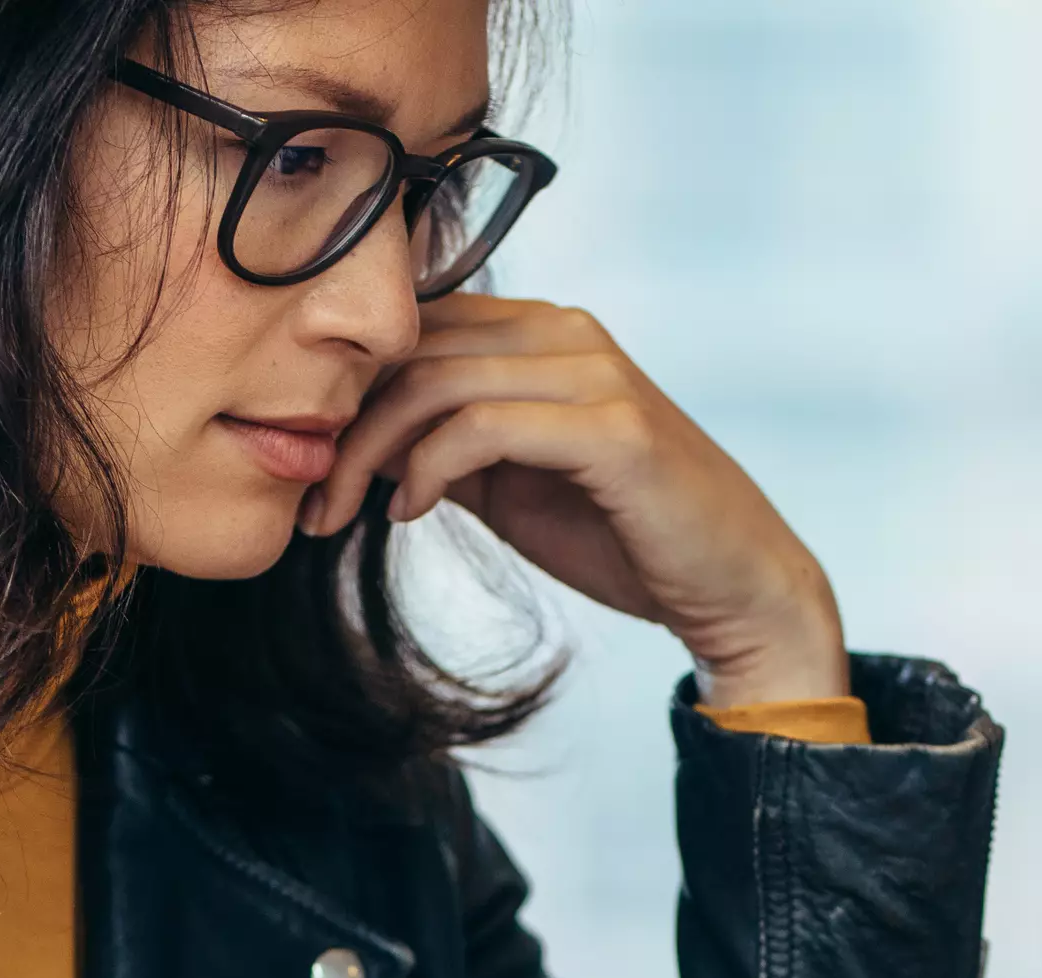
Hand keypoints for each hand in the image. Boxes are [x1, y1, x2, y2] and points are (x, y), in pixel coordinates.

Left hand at [299, 295, 847, 710]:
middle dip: (344, 427)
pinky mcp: (613, 428)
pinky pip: (484, 426)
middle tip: (310, 503)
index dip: (350, 390)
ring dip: (370, 454)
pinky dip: (428, 469)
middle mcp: (567, 332)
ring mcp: (593, 373)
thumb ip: (444, 449)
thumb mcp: (510, 485)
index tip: (310, 466)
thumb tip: (355, 440)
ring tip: (345, 518)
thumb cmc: (624, 534)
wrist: (731, 585)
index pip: (417, 328)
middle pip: (414, 348)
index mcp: (543, 332)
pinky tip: (411, 514)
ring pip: (437, 382)